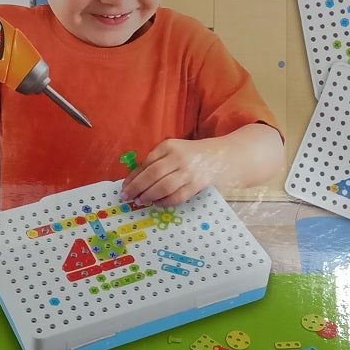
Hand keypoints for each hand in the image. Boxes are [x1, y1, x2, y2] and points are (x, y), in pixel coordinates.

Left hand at [120, 125, 283, 205]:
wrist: (224, 156)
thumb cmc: (194, 155)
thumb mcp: (175, 151)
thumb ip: (157, 161)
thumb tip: (134, 179)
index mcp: (169, 146)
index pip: (146, 162)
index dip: (133, 177)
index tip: (124, 187)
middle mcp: (178, 157)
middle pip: (152, 175)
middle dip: (137, 188)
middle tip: (128, 197)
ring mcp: (189, 171)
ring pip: (163, 187)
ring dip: (148, 196)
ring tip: (141, 201)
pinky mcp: (197, 184)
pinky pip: (177, 196)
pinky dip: (165, 202)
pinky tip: (158, 204)